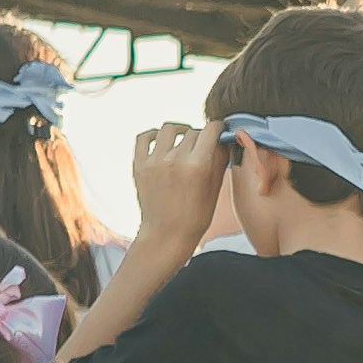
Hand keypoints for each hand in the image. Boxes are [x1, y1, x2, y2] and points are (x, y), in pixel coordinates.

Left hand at [128, 119, 226, 241]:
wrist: (166, 235)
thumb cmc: (194, 218)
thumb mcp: (215, 189)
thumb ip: (219, 160)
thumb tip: (223, 141)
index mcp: (197, 166)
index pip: (210, 130)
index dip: (218, 127)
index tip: (219, 130)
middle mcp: (174, 159)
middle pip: (192, 131)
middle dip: (201, 135)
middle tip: (203, 145)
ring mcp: (154, 161)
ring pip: (169, 129)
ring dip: (180, 130)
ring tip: (183, 139)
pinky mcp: (139, 165)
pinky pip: (144, 137)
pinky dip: (154, 134)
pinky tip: (162, 140)